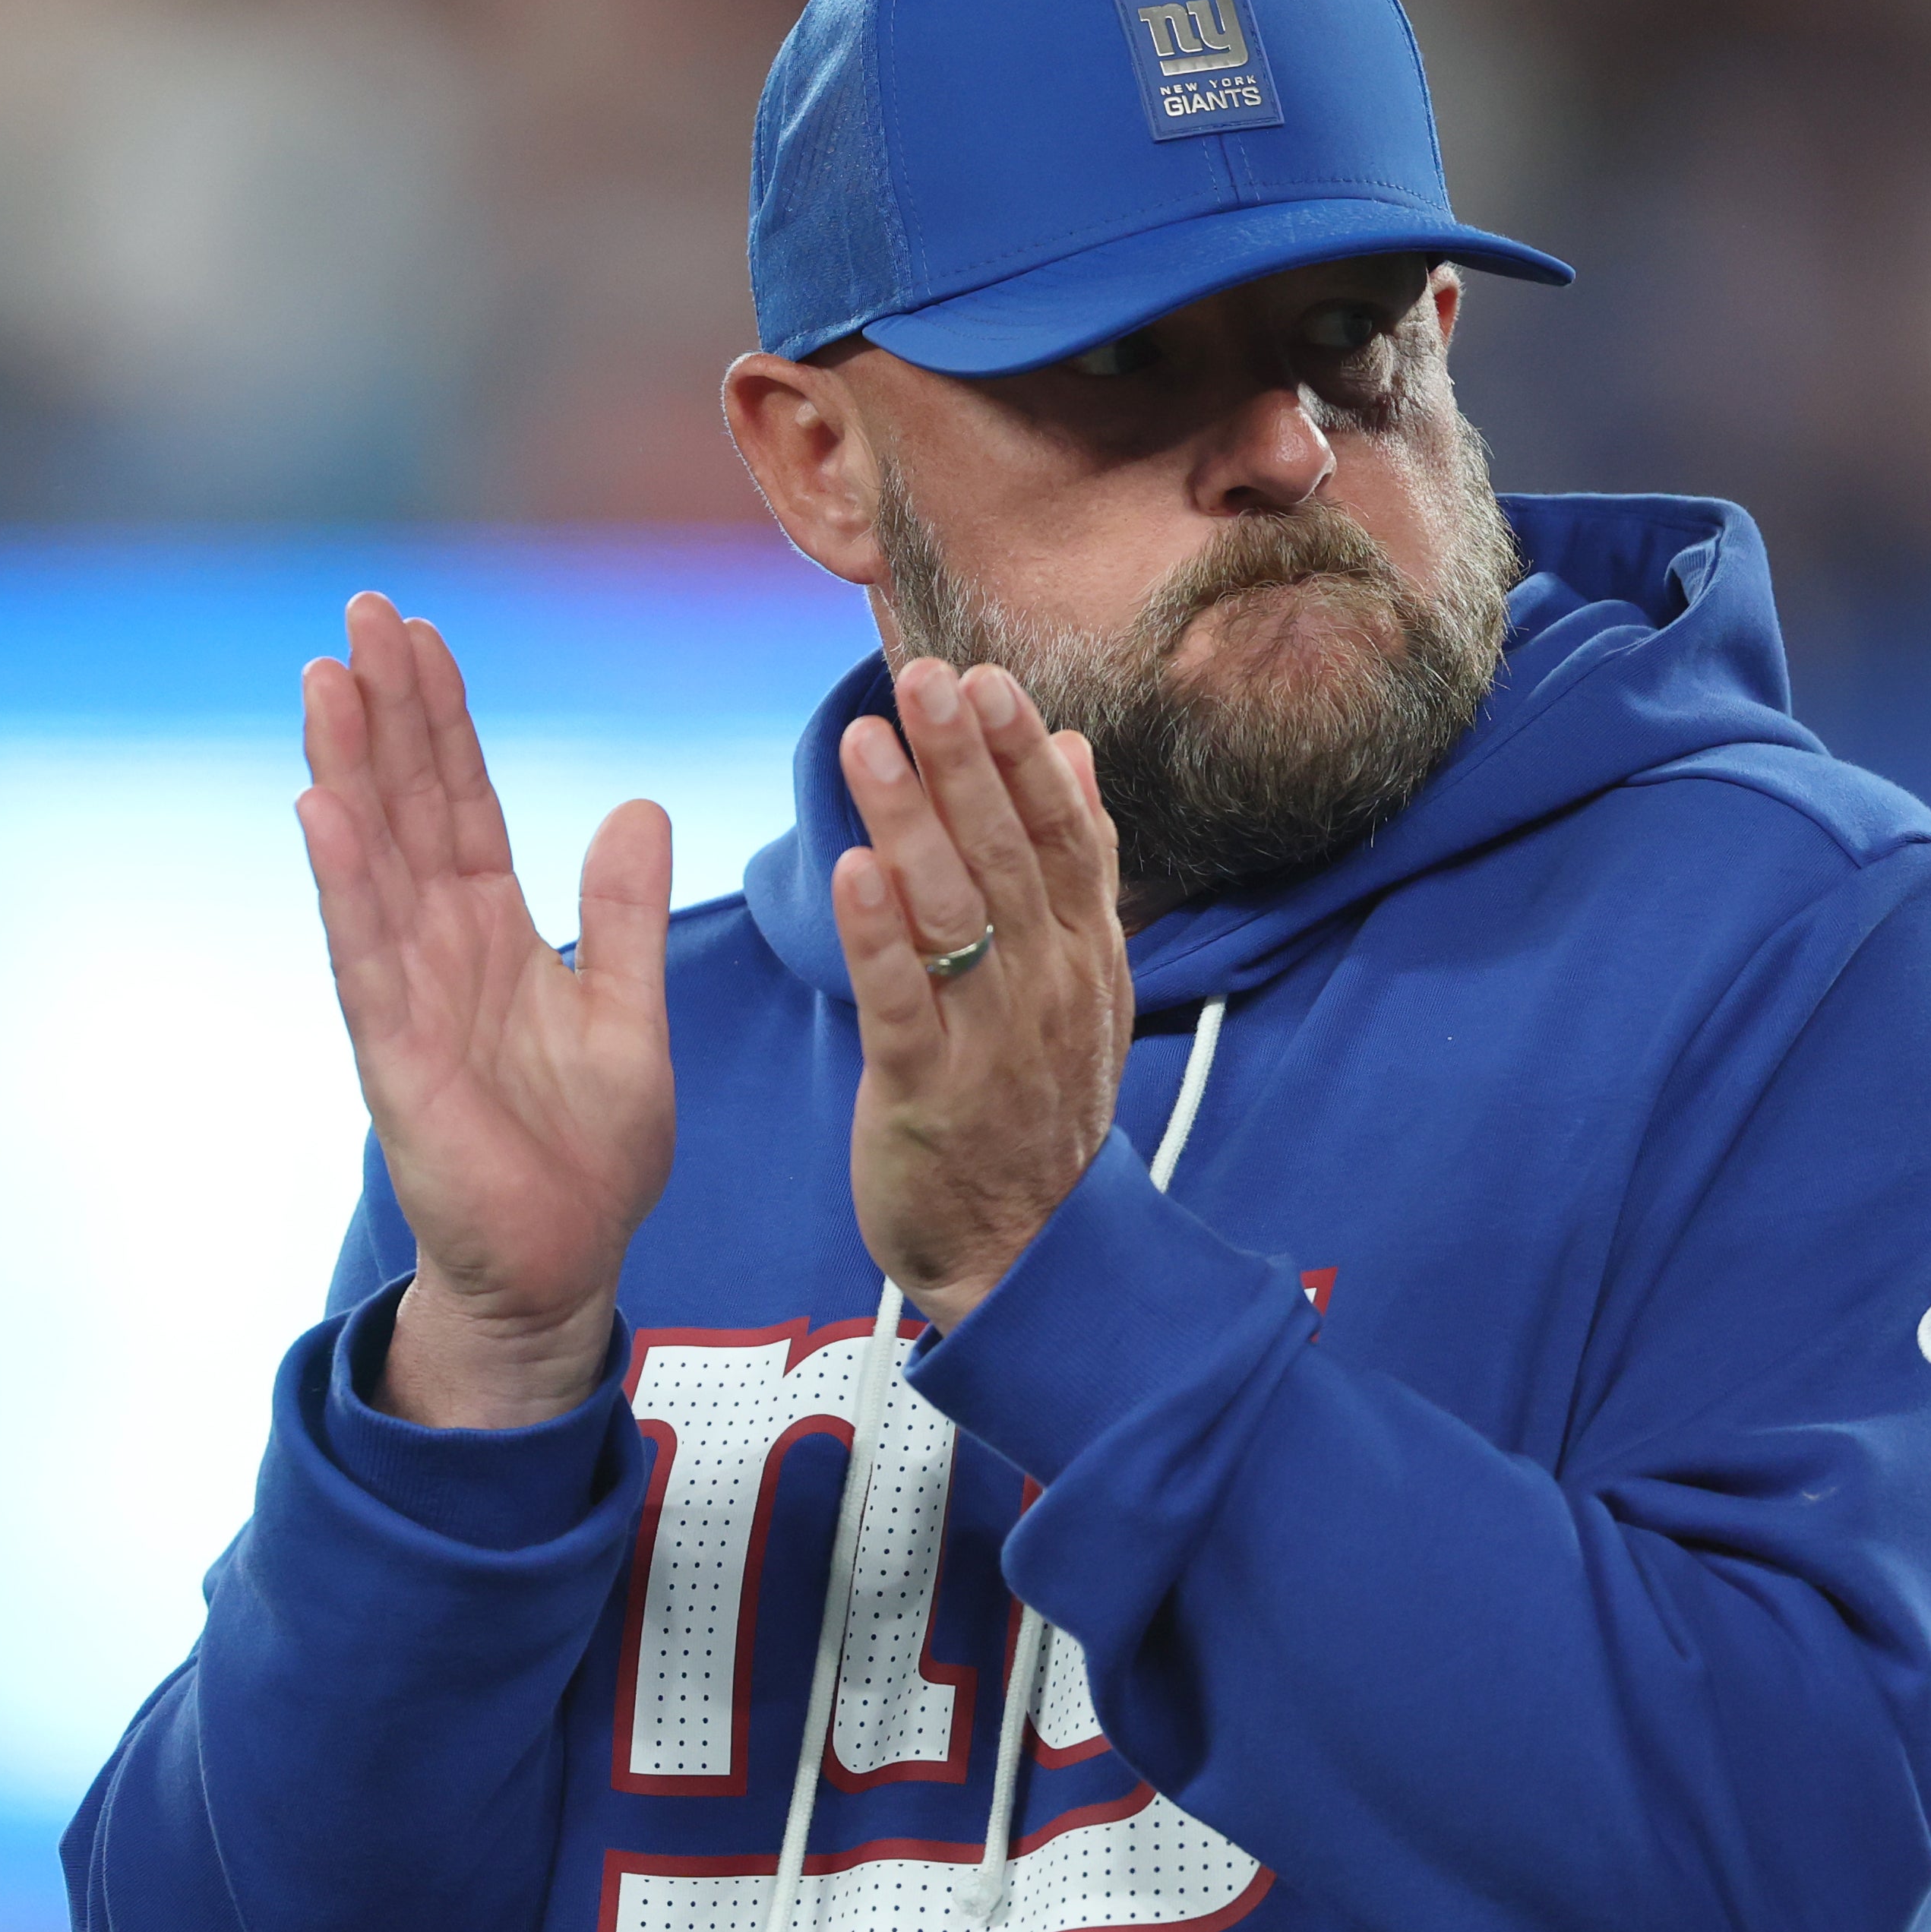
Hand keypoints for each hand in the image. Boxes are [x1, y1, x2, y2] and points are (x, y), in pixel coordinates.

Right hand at [297, 594, 674, 1427]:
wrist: (564, 1268)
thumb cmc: (588, 1153)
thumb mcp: (629, 1012)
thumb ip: (627, 914)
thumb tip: (639, 804)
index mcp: (497, 933)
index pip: (464, 801)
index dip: (441, 719)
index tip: (419, 632)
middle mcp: (441, 951)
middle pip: (408, 808)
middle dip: (386, 712)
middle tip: (360, 612)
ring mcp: (410, 1001)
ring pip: (374, 863)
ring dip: (349, 771)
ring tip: (327, 680)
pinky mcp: (396, 1060)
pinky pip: (365, 957)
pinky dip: (345, 885)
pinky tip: (322, 811)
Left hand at [830, 658, 1132, 1331]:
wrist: (1023, 1253)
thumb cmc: (1033, 1106)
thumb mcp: (1080, 982)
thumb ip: (1076, 869)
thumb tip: (1076, 753)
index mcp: (1079, 954)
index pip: (1060, 832)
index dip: (1023, 754)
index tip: (987, 678)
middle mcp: (1045, 986)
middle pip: (1004, 854)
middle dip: (963, 761)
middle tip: (923, 678)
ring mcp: (990, 1039)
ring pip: (952, 913)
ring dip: (909, 822)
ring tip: (866, 742)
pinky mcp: (927, 1094)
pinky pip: (901, 1003)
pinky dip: (877, 936)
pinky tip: (850, 871)